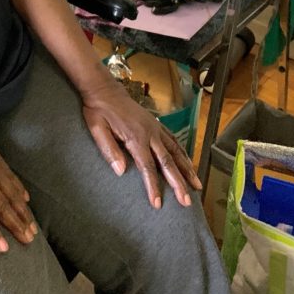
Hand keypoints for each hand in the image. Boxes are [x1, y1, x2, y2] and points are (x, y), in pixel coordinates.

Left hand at [81, 82, 201, 207]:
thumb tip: (121, 171)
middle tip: (187, 202)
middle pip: (168, 162)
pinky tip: (189, 163)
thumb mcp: (97, 129)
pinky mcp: (156, 124)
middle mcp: (150, 133)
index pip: (147, 167)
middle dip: (178, 183)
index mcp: (135, 137)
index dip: (153, 187)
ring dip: (187, 169)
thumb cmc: (99, 111)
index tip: (158, 204)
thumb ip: (108, 149)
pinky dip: (183, 153)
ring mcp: (155, 128)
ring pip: (176, 151)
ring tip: (197, 186)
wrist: (105, 89)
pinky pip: (174, 140)